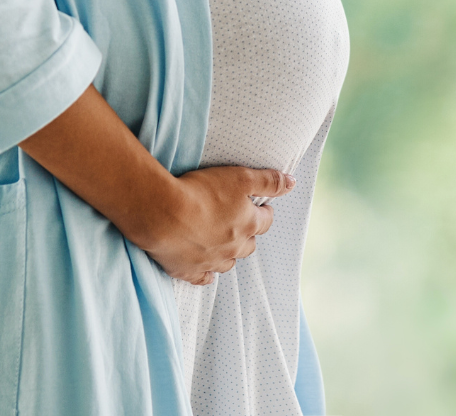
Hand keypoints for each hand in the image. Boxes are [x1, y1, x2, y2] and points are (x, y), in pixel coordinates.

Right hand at [147, 165, 294, 285]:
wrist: (163, 213)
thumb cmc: (201, 191)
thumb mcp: (239, 177)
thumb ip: (268, 181)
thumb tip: (292, 182)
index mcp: (247, 225)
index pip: (265, 221)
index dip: (264, 212)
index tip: (261, 207)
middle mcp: (234, 248)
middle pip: (249, 245)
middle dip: (248, 234)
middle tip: (240, 222)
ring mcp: (212, 262)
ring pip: (228, 262)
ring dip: (229, 252)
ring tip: (223, 242)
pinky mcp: (189, 270)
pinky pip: (203, 278)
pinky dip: (207, 273)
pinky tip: (205, 269)